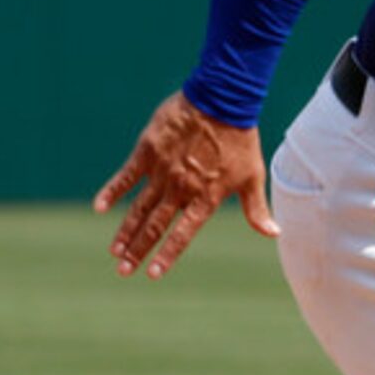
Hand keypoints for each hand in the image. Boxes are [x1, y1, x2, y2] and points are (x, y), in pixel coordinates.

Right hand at [93, 91, 277, 278]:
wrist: (222, 100)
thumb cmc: (241, 140)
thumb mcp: (252, 176)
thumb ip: (256, 209)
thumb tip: (274, 233)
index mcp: (204, 198)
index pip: (181, 235)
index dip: (166, 256)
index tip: (152, 274)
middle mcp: (180, 189)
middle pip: (155, 226)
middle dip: (137, 251)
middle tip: (123, 270)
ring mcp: (162, 171)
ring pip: (139, 208)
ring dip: (125, 231)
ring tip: (114, 252)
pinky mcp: (148, 152)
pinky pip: (127, 176)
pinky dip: (113, 191)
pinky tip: (100, 208)